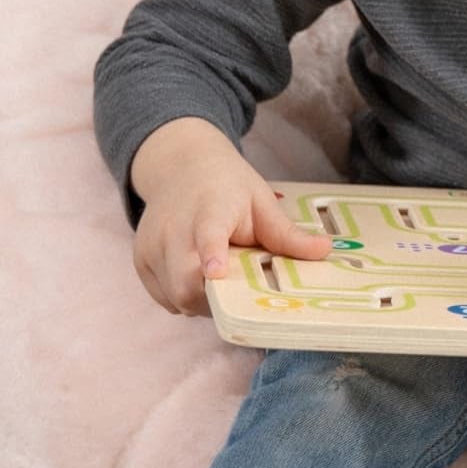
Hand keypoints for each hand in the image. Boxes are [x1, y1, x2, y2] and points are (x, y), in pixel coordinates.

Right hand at [128, 117, 332, 314]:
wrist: (180, 166)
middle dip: (214, 300)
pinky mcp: (140, 259)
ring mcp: (152, 245)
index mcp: (210, 208)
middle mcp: (174, 227)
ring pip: (175, 295)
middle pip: (185, 279)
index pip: (208, 232)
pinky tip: (200, 279)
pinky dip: (184, 297)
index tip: (215, 271)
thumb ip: (287, 233)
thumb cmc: (227, 187)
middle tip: (240, 292)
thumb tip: (325, 251)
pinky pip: (165, 297)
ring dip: (201, 301)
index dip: (211, 253)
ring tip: (221, 281)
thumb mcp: (261, 202)